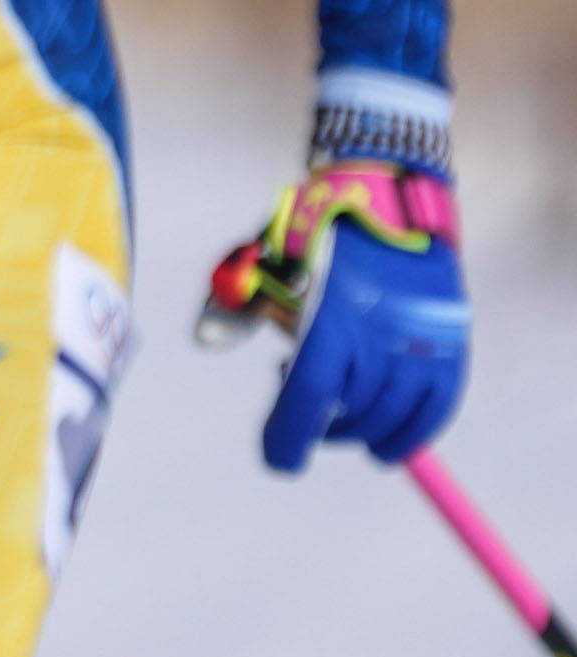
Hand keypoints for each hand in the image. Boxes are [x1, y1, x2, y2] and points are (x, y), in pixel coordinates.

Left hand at [209, 160, 466, 472]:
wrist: (386, 195)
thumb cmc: (314, 232)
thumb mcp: (265, 259)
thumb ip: (235, 302)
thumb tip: (204, 339)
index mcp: (328, 317)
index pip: (308, 397)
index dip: (289, 438)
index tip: (280, 461)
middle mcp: (378, 336)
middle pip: (349, 414)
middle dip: (322, 427)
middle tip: (309, 417)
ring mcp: (420, 342)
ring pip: (390, 418)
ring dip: (362, 430)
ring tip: (344, 413)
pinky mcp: (451, 344)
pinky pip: (436, 408)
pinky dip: (411, 433)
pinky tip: (388, 442)